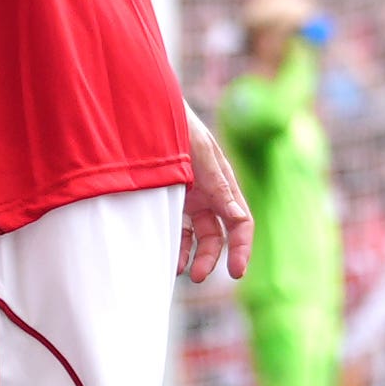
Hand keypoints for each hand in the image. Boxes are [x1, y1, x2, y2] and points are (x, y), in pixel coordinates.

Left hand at [180, 108, 252, 285]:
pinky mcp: (167, 199)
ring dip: (193, 255)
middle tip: (198, 276)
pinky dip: (176, 244)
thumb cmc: (176, 125)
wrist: (142, 109)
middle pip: (218, 234)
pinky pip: (176, 228)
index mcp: (223, 182)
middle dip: (212, 257)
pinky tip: (169, 256)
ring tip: (180, 271)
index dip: (241, 247)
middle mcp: (208, 192)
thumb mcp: (200, 154)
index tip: (236, 272)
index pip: (240, 221)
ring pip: (197, 235)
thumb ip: (219, 186)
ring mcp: (187, 197)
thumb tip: (239, 218)